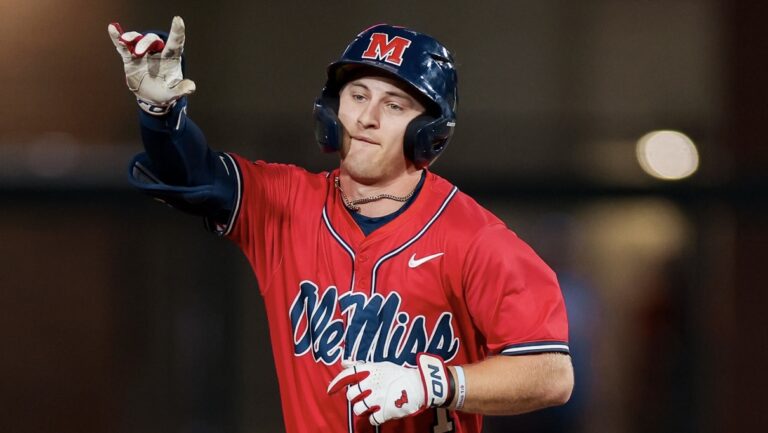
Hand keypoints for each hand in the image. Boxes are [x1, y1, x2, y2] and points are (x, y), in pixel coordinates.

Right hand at [108, 16, 195, 114]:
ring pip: (138, 40)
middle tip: (139, 51)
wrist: (151, 98)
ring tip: (125, 40)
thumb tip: (191, 87)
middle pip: (153, 40)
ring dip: (132, 38)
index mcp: (170, 59)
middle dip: (145, 42)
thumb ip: (181, 89)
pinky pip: (124, 47)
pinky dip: (118, 39)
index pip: (175, 44)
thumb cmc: (166, 92)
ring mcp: (143, 55)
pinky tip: (112, 29)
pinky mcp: (130, 59)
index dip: (177, 32)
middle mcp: (157, 53)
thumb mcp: (174, 93)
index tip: (178, 20)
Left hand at [327, 353, 451, 425]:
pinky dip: (373, 418)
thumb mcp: (380, 365)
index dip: (336, 383)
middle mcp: (372, 383)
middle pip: (351, 395)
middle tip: (363, 396)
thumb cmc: (399, 374)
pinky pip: (370, 419)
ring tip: (370, 406)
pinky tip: (379, 413)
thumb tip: (343, 361)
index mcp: (371, 370)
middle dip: (354, 397)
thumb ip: (360, 365)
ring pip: (358, 409)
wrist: (420, 386)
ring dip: (361, 409)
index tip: (330, 390)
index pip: (348, 375)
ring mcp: (378, 398)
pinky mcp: (385, 411)